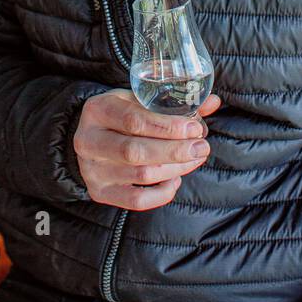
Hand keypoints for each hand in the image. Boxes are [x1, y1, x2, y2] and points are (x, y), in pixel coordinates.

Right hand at [73, 89, 220, 208]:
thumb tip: (213, 102)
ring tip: (194, 159)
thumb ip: (172, 103)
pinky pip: (136, 201)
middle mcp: (88, 141)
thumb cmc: (120, 115)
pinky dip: (162, 192)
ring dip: (175, 169)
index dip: (168, 127)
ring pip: (140, 175)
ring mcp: (92, 170)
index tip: (195, 128)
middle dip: (175, 151)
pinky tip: (175, 178)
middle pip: (136, 152)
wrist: (91, 137)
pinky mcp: (99, 192)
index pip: (134, 120)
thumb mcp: (138, 100)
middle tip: (201, 147)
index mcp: (97, 110)